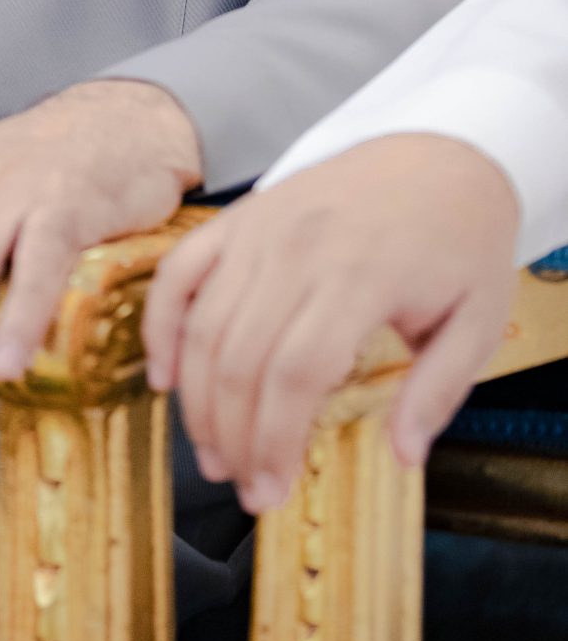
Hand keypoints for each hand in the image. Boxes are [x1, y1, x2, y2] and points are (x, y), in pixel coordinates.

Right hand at [143, 135, 519, 512]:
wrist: (440, 149)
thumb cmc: (461, 238)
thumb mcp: (478, 318)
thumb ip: (440, 390)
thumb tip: (403, 455)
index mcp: (361, 275)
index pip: (296, 373)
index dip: (275, 440)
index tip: (273, 490)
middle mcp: (298, 249)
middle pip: (240, 357)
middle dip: (233, 436)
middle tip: (243, 487)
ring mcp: (260, 229)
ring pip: (204, 324)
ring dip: (198, 400)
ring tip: (212, 453)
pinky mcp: (239, 217)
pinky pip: (179, 272)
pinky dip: (161, 326)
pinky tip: (163, 377)